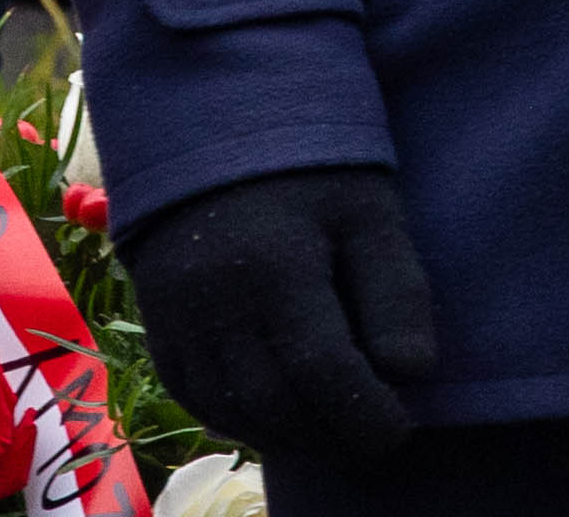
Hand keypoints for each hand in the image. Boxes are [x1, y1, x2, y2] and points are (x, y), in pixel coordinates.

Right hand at [119, 166, 437, 476]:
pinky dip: (240, 420)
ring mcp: (175, 318)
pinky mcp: (158, 327)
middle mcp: (213, 300)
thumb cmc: (311, 170)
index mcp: (274, 264)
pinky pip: (196, 397)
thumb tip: (410, 373)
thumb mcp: (370, 212)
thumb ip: (397, 290)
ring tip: (334, 431)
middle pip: (273, 402)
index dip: (365, 415)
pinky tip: (281, 417)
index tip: (401, 431)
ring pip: (231, 409)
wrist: (216, 131)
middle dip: (328, 435)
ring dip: (287, 435)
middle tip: (371, 439)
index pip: (322, 370)